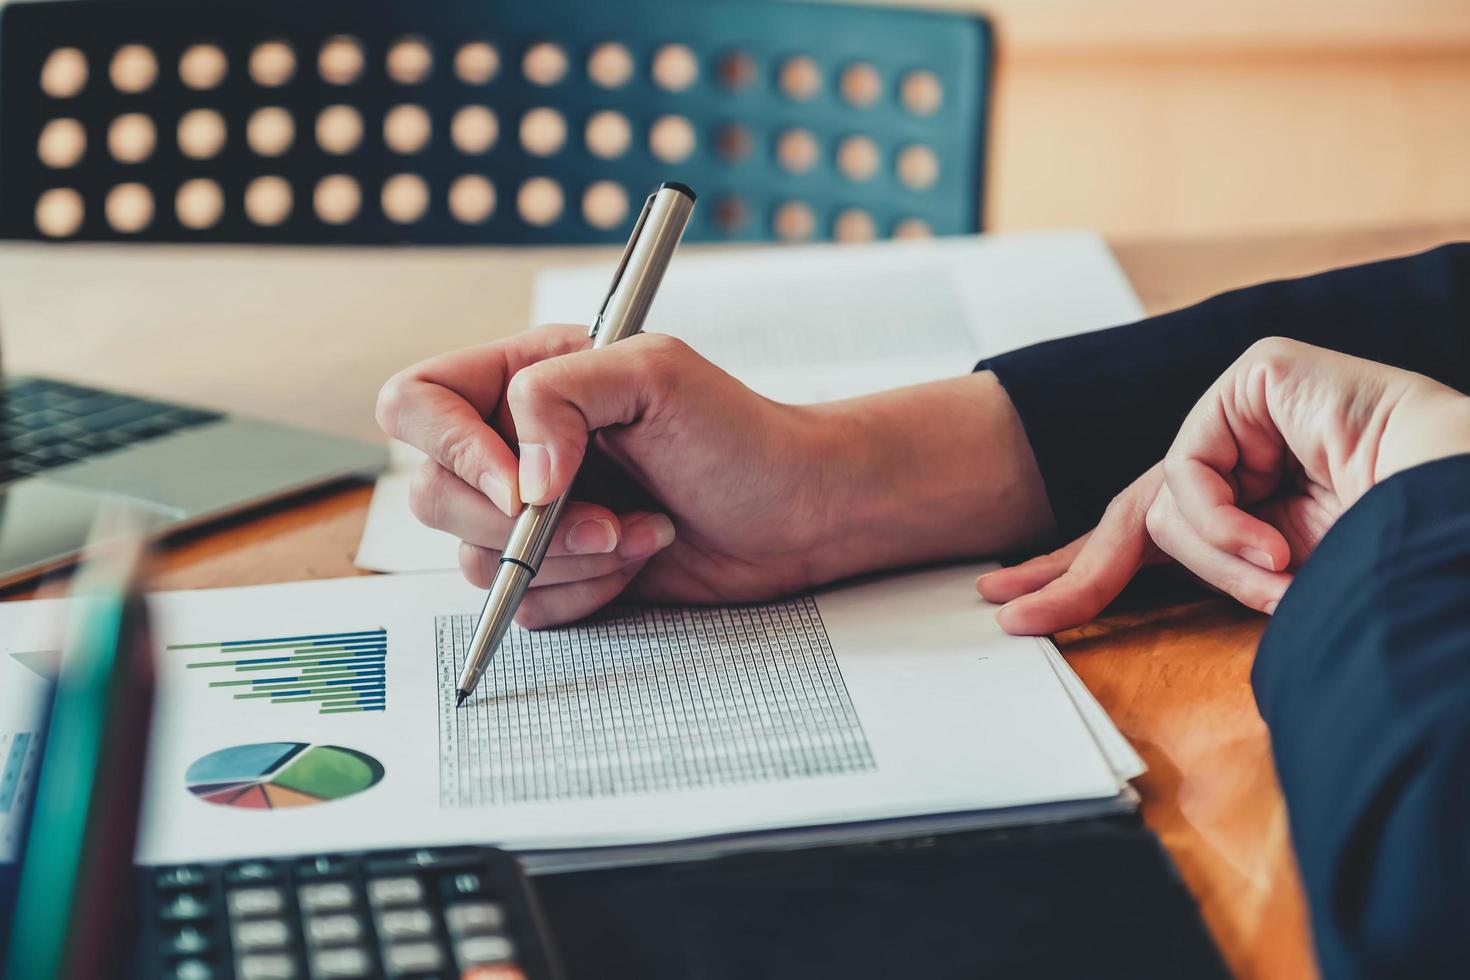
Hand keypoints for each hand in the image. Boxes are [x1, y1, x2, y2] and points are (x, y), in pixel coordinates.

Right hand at [378, 326, 1057, 627]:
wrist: (798, 513)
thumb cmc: (739, 434)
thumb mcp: (653, 375)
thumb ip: (558, 396)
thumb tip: (518, 480)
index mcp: (522, 379)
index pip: (416, 405)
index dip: (450, 450)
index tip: (521, 486)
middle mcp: (514, 447)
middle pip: (435, 496)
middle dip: (527, 525)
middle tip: (609, 518)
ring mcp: (532, 515)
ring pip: (477, 561)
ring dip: (570, 559)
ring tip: (642, 533)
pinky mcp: (559, 572)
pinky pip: (524, 605)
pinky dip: (584, 593)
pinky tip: (641, 560)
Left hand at [978, 338, 1469, 633]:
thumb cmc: (1396, 562)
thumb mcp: (1283, 582)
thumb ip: (1212, 568)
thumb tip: (1106, 582)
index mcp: (1261, 507)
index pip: (1152, 535)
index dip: (1081, 572)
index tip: (1022, 606)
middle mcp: (1249, 456)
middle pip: (1135, 513)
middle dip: (1072, 570)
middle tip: (1010, 606)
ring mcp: (1252, 412)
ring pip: (1167, 505)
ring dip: (1218, 563)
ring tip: (1283, 579)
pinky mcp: (1260, 375)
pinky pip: (1192, 468)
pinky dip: (1222, 524)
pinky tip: (1275, 549)